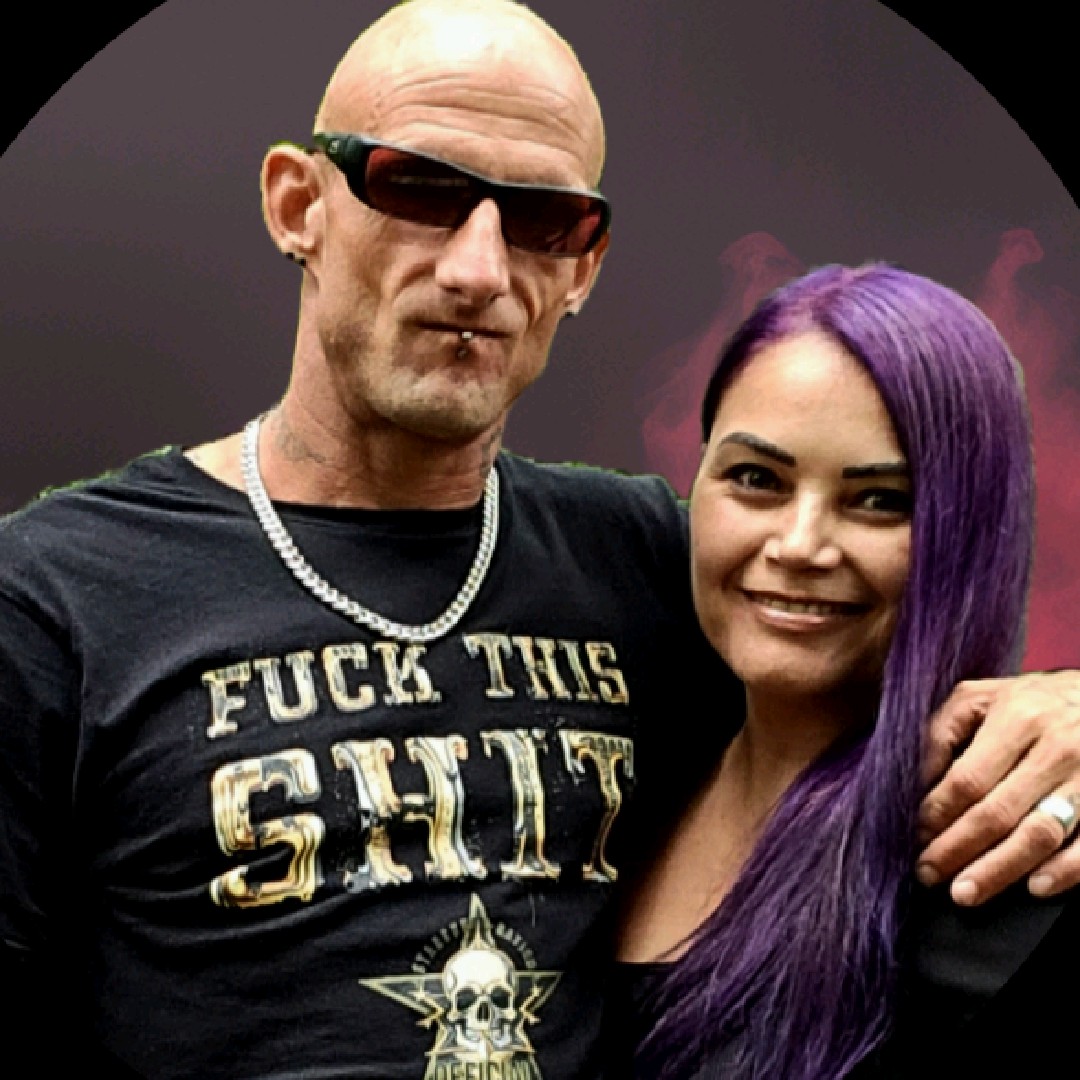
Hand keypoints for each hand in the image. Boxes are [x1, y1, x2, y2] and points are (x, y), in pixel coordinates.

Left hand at [916, 671, 1079, 905]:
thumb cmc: (1032, 702)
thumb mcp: (983, 697)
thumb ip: (943, 731)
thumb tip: (916, 781)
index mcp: (1017, 716)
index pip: (967, 778)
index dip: (937, 813)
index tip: (916, 837)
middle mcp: (1056, 747)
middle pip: (998, 812)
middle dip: (957, 848)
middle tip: (928, 874)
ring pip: (1039, 834)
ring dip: (999, 870)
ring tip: (965, 892)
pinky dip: (1063, 872)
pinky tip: (1033, 888)